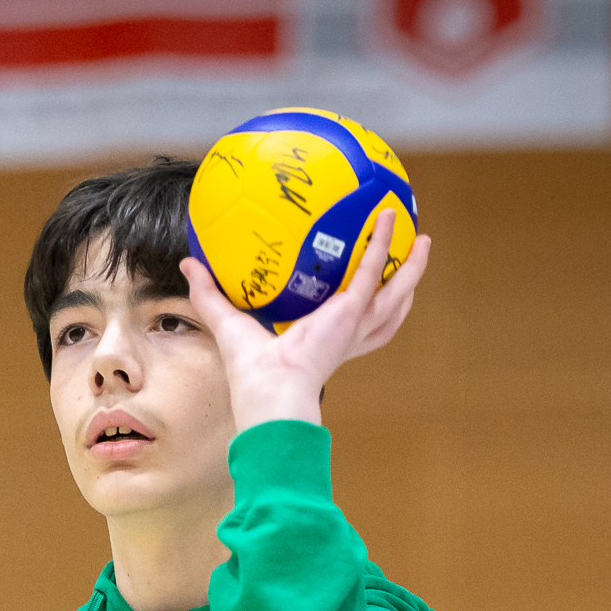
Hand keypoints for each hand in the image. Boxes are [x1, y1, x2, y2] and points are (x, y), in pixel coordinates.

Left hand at [179, 206, 430, 430]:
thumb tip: (189, 264)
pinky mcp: (350, 312)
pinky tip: (384, 220)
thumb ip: (210, 293)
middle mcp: (343, 335)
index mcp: (321, 341)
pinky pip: (371, 271)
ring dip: (411, 270)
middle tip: (411, 258)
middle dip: (401, 287)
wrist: (269, 391)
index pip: (347, 323)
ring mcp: (352, 325)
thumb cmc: (250, 371)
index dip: (359, 305)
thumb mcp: (227, 321)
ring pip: (393, 296)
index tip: (363, 283)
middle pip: (385, 311)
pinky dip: (381, 245)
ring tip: (422, 242)